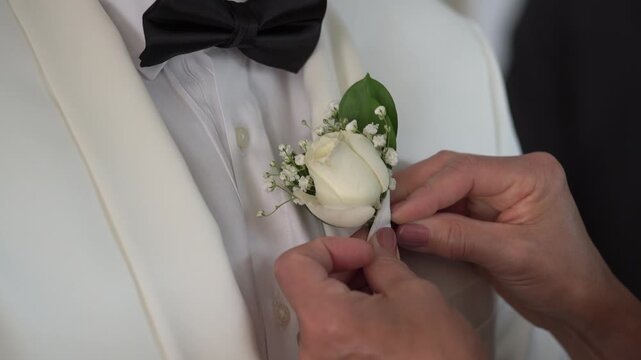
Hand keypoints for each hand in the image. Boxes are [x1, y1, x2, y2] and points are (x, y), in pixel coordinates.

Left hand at [275, 228, 485, 359]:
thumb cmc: (440, 356)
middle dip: (342, 266)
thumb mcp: (414, 293)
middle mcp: (313, 348)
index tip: (360, 252)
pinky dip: (348, 311)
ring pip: (318, 308)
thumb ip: (383, 261)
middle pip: (305, 286)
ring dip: (347, 288)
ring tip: (384, 288)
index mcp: (326, 322)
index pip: (293, 265)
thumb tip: (374, 241)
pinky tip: (380, 311)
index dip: (326, 248)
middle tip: (376, 260)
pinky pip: (328, 330)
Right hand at [391, 151, 640, 358]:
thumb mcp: (510, 256)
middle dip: (415, 191)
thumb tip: (406, 229)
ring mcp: (494, 190)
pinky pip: (444, 203)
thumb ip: (457, 237)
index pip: (465, 172)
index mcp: (528, 174)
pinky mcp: (482, 208)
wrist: (577, 303)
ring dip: (414, 200)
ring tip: (386, 217)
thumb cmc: (561, 278)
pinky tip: (403, 223)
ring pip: (442, 183)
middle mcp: (509, 174)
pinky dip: (422, 213)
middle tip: (382, 213)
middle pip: (449, 170)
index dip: (427, 193)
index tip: (397, 216)